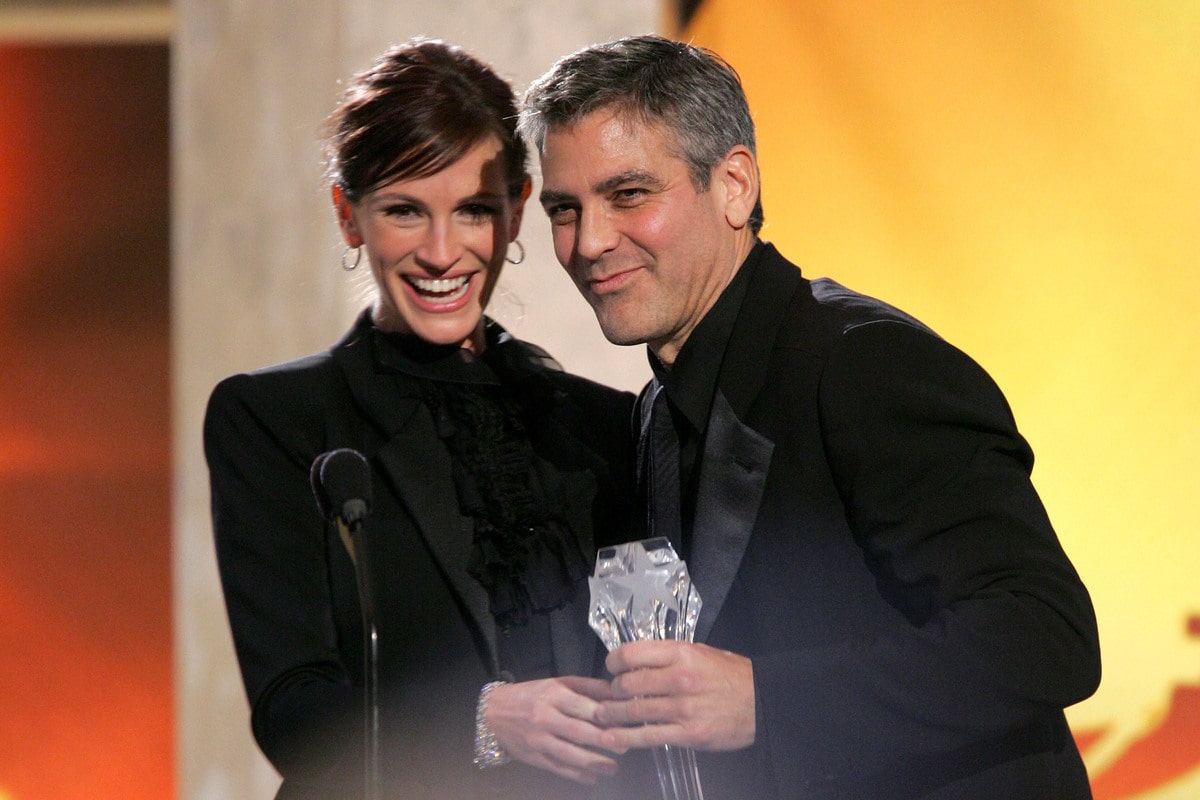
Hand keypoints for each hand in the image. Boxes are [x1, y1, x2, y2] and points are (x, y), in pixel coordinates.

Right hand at [485, 676, 619, 783]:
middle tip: (624, 746)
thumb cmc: (532, 694)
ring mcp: (538, 740)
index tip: (623, 722)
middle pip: (577, 732)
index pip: (582, 707)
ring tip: (613, 767)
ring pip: (569, 754)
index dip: (604, 716)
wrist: (493, 712)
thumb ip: (587, 687)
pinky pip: (558, 768)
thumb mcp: (558, 683)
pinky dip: (577, 775)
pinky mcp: (533, 757)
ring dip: (594, 763)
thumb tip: (614, 692)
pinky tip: (593, 778)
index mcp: (553, 695)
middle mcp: (545, 718)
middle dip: (603, 741)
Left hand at [596, 640, 755, 752]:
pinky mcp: (688, 734)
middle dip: (612, 690)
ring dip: (612, 714)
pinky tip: (611, 738)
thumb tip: (638, 660)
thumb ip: (670, 656)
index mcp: (682, 653)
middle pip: (628, 684)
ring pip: (634, 710)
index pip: (632, 654)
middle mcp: (680, 679)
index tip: (611, 667)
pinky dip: (626, 738)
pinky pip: (648, 736)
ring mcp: (683, 708)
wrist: (762, 702)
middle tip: (609, 694)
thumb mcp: (701, 652)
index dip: (614, 661)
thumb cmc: (732, 675)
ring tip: (602, 715)